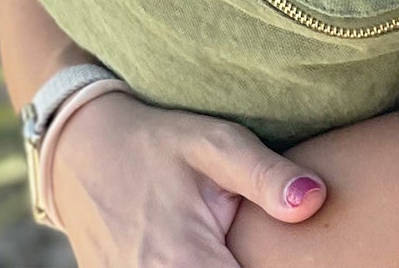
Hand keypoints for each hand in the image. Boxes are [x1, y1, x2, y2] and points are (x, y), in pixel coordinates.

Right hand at [47, 88, 327, 265]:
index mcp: (183, 260)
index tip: (297, 257)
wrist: (83, 150)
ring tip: (235, 245)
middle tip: (257, 246)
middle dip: (251, 267)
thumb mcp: (215, 142)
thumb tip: (316, 200)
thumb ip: (266, 177)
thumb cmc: (158, 143)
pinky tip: (213, 250)